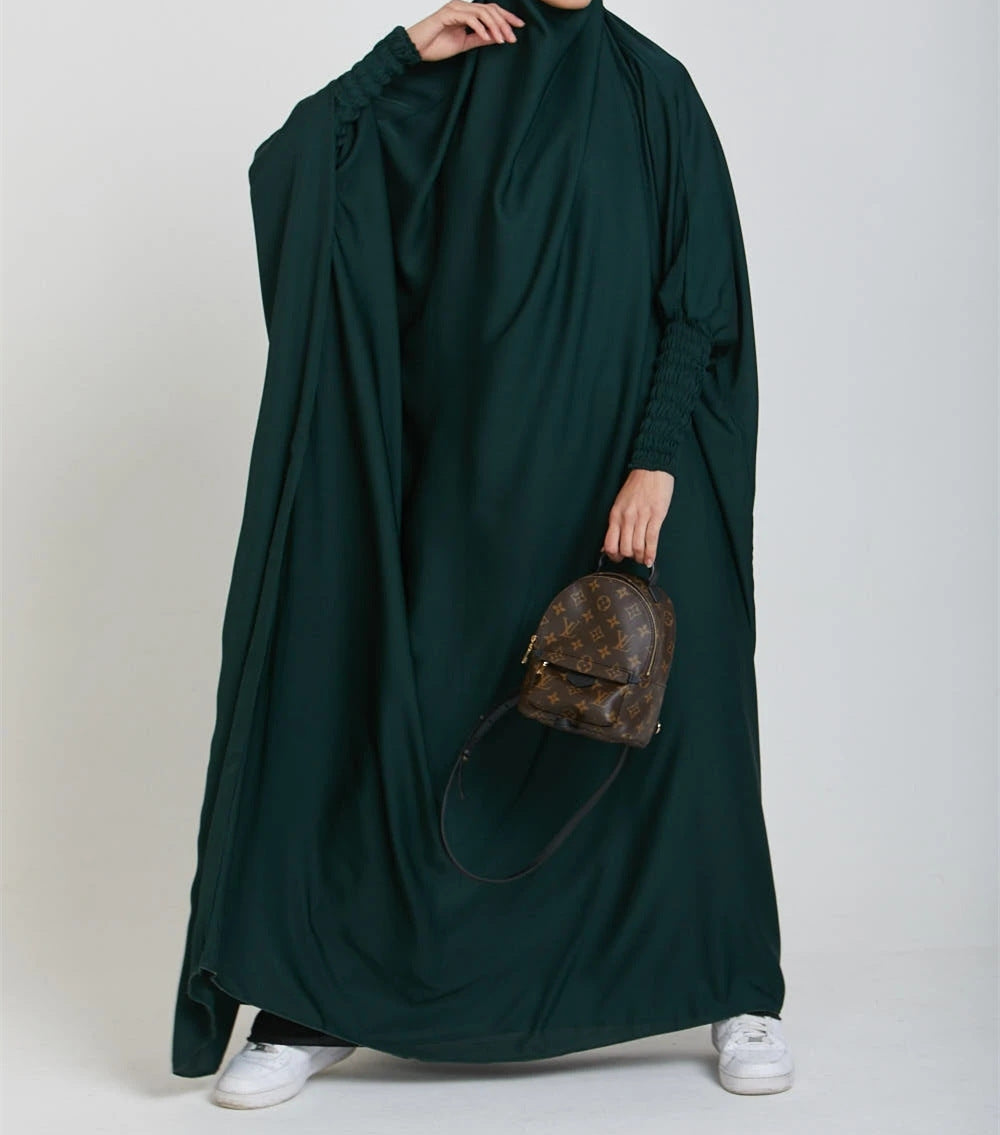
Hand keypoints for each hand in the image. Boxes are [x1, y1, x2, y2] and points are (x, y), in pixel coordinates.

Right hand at [406, 1, 524, 61]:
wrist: (416, 49)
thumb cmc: (435, 45)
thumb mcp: (464, 44)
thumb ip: (480, 39)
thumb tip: (497, 37)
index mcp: (466, 12)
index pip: (490, 11)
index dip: (506, 17)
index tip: (519, 27)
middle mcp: (462, 6)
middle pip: (490, 9)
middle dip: (504, 22)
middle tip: (513, 37)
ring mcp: (455, 8)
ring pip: (482, 12)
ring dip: (495, 26)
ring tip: (502, 40)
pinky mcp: (448, 14)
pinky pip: (470, 18)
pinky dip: (480, 28)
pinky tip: (487, 37)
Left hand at [602, 469, 673, 568]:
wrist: (651, 469)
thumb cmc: (636, 486)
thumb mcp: (619, 504)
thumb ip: (615, 523)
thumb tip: (608, 544)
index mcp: (615, 514)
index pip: (610, 543)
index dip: (613, 556)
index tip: (618, 558)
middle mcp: (626, 518)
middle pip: (624, 548)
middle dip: (628, 557)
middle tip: (632, 558)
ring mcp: (642, 517)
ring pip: (638, 547)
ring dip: (640, 557)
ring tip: (642, 558)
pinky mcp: (656, 516)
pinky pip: (652, 539)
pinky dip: (651, 553)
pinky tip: (650, 559)